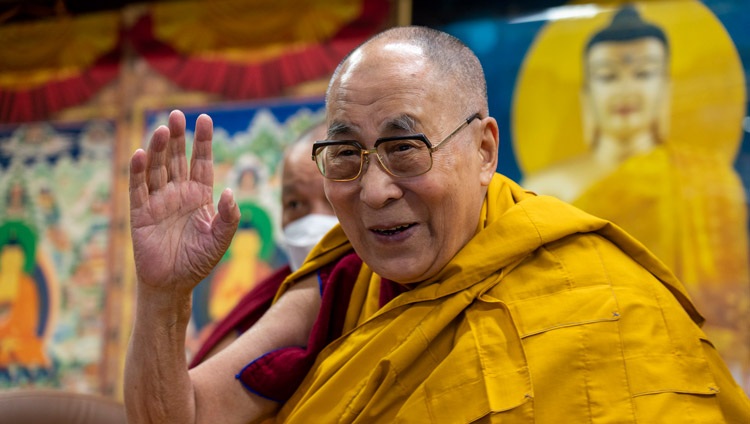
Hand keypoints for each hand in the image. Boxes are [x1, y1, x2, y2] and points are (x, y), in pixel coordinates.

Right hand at [129, 110, 239, 294]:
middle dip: (178, 137)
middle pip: (177, 159)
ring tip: (163, 130)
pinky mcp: (140, 213)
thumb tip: (229, 191)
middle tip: (177, 114)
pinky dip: (139, 171)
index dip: (203, 142)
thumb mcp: (220, 238)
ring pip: (158, 169)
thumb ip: (229, 216)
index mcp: (199, 196)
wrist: (172, 284)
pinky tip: (142, 154)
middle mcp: (178, 194)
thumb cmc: (198, 261)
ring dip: (159, 149)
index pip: (201, 162)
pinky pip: (138, 188)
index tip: (205, 119)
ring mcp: (158, 201)